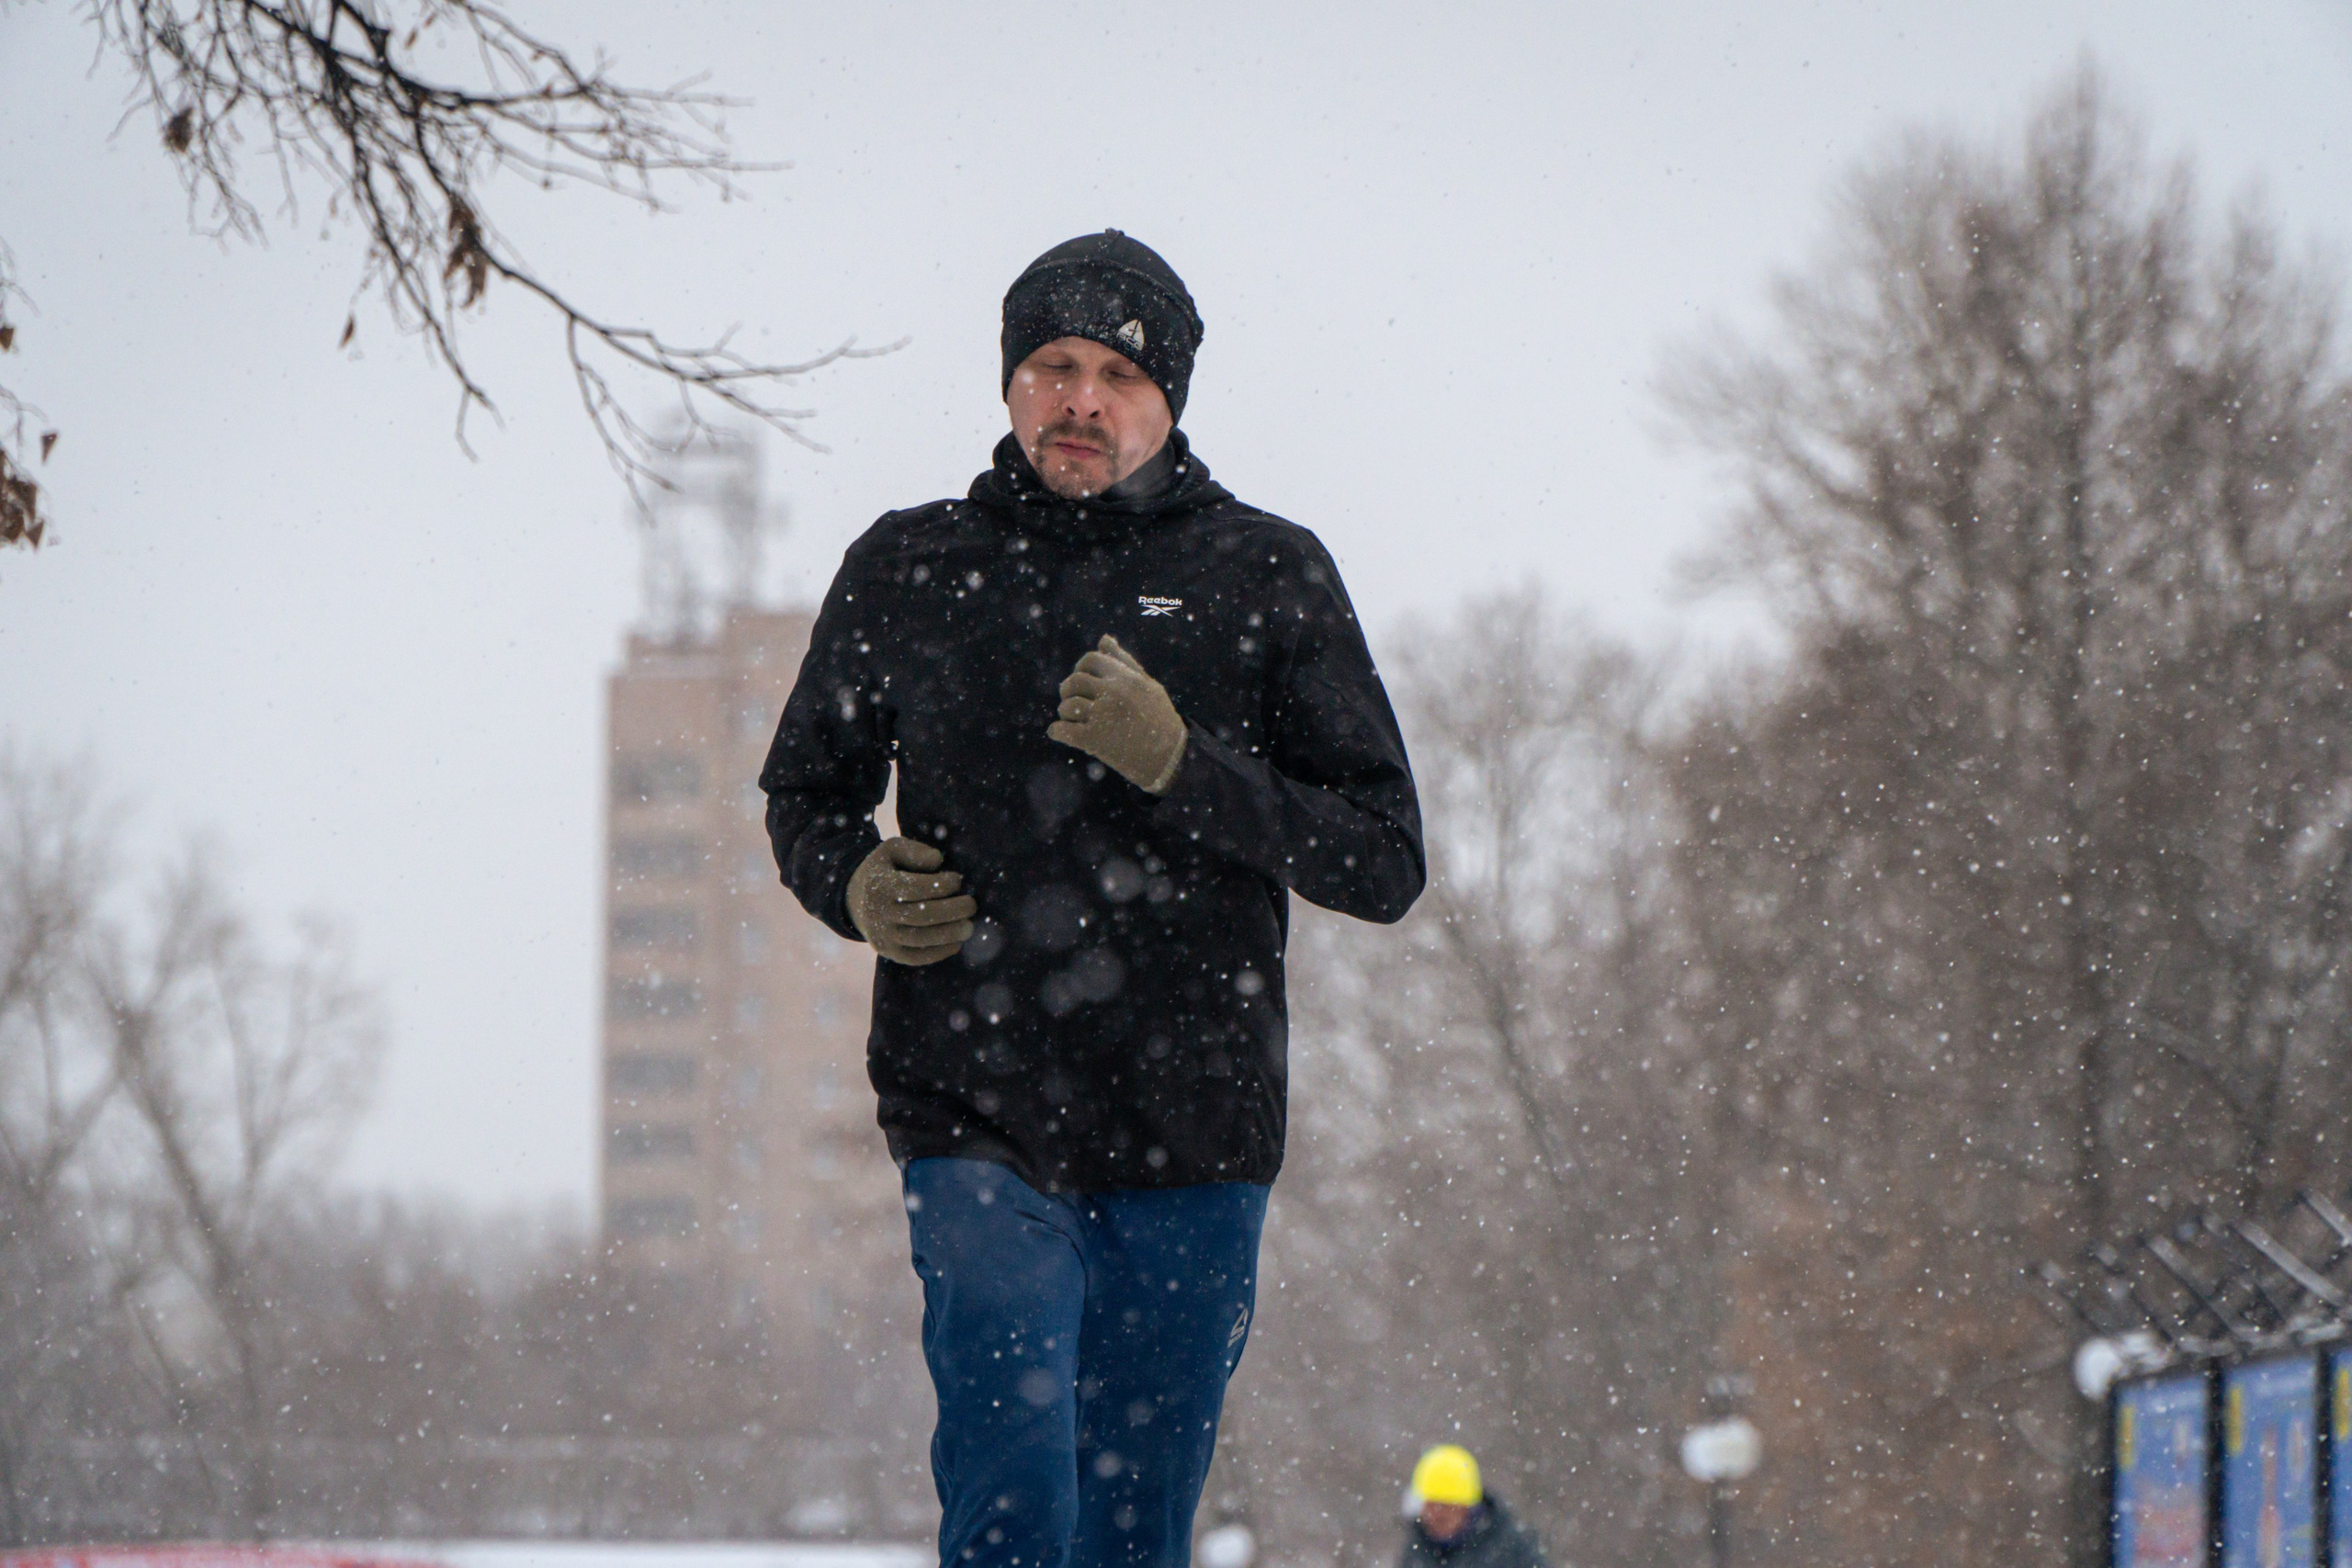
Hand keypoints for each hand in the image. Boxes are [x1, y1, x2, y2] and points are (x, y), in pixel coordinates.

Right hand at [847, 837, 977, 965]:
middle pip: (920, 916)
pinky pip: (915, 957)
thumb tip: (937, 861)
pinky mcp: (888, 952)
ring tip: (969, 927)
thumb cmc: (885, 870)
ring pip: (919, 939)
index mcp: (880, 886)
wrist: (856, 899)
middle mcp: (879, 914)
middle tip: (972, 905)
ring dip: (949, 934)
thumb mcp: (892, 850)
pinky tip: (956, 943)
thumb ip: (914, 851)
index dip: (941, 885)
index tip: (958, 880)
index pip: (915, 888)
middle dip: (951, 911)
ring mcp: (882, 936)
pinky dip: (938, 953)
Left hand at [1049, 635, 1188, 794]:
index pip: (1090, 660)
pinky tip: (1062, 734)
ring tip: (1074, 720)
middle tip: (1075, 703)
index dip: (1081, 669)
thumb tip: (1103, 638)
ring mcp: (1103, 716)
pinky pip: (1062, 730)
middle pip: (1074, 681)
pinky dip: (1057, 732)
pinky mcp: (1094, 739)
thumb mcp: (1147, 684)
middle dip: (1068, 691)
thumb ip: (1123, 661)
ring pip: (1067, 706)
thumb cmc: (1159, 718)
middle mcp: (1113, 693)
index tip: (1084, 683)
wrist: (1170, 757)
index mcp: (1125, 678)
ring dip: (1065, 713)